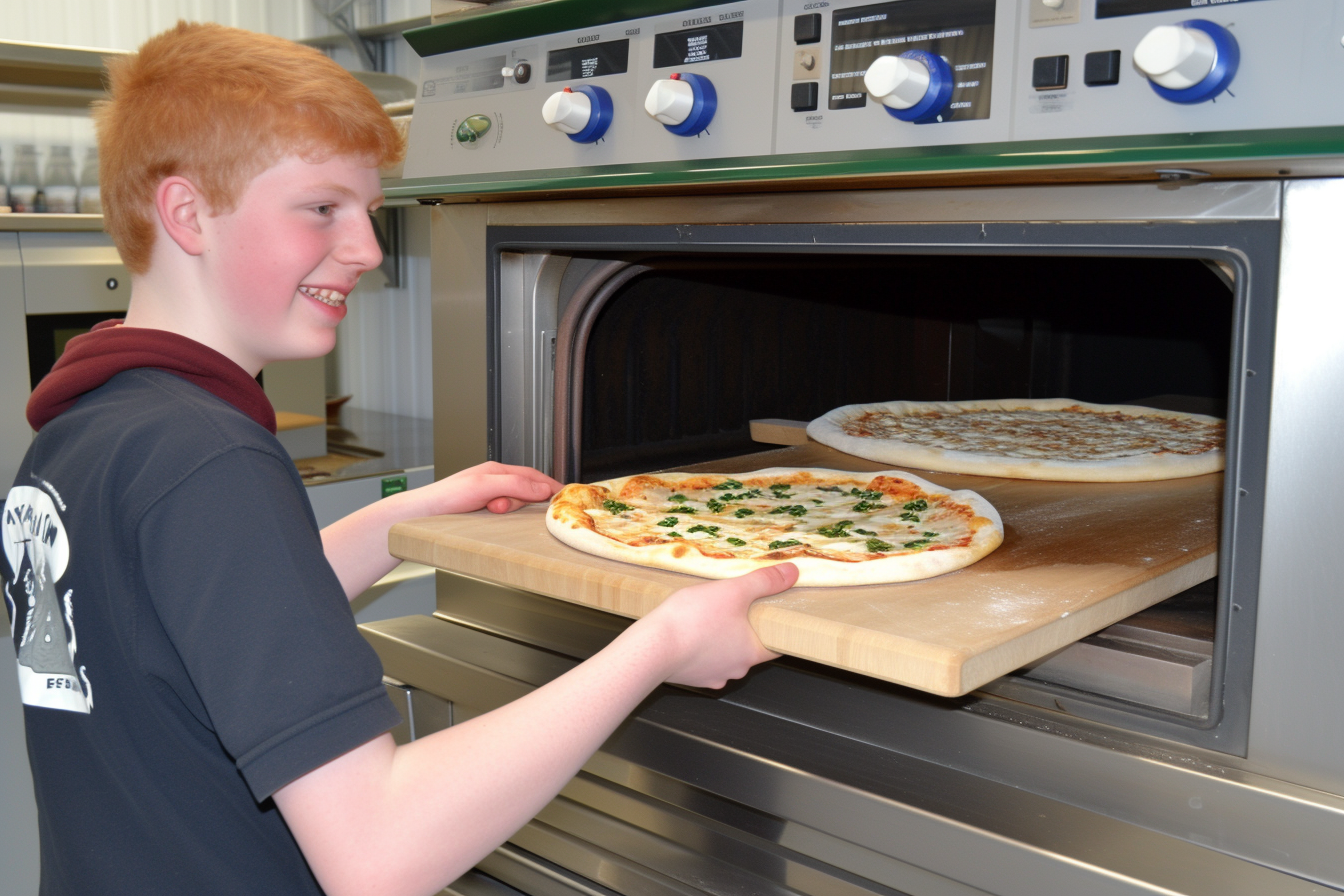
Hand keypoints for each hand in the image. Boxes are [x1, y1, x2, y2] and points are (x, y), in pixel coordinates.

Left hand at [423, 461, 561, 514]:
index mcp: (496, 470)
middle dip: (520, 501)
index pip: (532, 475)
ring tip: (491, 510)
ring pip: (514, 503)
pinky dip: (503, 516)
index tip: (565, 496)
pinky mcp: (483, 510)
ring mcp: (488, 496)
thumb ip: (514, 485)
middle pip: (525, 490)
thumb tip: (542, 489)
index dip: (550, 485)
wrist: (419, 514)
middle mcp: (494, 481)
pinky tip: (494, 516)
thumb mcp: (483, 486)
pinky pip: (504, 513)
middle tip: (503, 507)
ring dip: (508, 509)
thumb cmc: (445, 497)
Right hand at [634, 563, 798, 688]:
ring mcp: (711, 676)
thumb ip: (764, 581)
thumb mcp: (733, 590)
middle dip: (744, 628)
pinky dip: (700, 646)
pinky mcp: (690, 676)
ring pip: (725, 654)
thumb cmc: (692, 620)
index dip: (778, 627)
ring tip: (707, 616)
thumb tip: (792, 573)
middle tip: (734, 606)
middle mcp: (735, 670)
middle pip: (749, 647)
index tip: (774, 613)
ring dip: (720, 638)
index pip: (778, 644)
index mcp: (751, 653)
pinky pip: (702, 659)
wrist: (651, 647)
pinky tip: (690, 630)